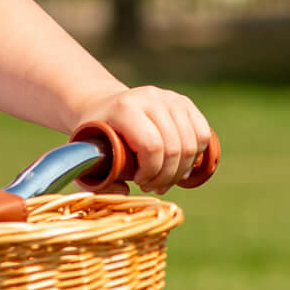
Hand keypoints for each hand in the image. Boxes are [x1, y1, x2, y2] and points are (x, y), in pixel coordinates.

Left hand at [74, 87, 213, 194]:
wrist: (103, 107)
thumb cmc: (94, 137)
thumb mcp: (86, 157)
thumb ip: (98, 180)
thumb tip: (126, 191)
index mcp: (125, 109)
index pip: (151, 146)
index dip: (150, 171)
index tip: (138, 181)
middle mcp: (151, 98)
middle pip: (174, 147)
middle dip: (165, 176)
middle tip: (150, 186)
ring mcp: (171, 98)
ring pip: (192, 144)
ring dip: (180, 170)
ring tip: (163, 179)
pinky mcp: (185, 103)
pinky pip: (203, 134)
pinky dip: (195, 156)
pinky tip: (179, 166)